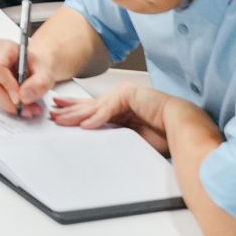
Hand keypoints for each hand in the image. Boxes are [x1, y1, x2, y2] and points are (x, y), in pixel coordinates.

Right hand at [0, 38, 63, 119]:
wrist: (33, 66)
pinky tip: (21, 106)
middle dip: (8, 101)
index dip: (6, 84)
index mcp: (4, 47)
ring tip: (29, 110)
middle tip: (26, 111)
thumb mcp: (46, 72)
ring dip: (8, 105)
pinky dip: (6, 105)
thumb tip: (24, 97)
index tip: (19, 100)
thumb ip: (39, 83)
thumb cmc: (37, 65)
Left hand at [49, 82, 174, 155]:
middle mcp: (120, 99)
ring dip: (76, 115)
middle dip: (69, 111)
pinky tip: (85, 125)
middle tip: (52, 114)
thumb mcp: (132, 136)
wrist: (183, 125)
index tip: (61, 115)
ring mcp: (123, 95)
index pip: (93, 109)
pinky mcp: (128, 96)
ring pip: (94, 107)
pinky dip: (96, 119)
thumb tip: (97, 140)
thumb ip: (115, 134)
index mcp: (121, 108)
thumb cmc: (166, 133)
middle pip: (89, 106)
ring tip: (60, 119)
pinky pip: (108, 111)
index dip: (76, 112)